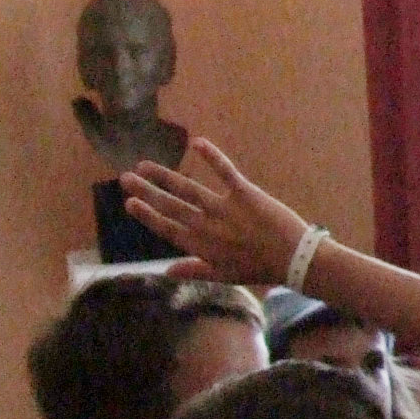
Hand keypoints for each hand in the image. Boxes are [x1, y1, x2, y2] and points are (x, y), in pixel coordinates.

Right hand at [120, 139, 308, 285]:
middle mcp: (207, 226)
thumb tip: (165, 272)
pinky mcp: (245, 193)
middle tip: (126, 178)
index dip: (147, 216)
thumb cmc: (260, 268)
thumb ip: (194, 270)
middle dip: (146, 191)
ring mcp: (224, 208)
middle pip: (170, 206)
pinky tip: (197, 142)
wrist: (294, 258)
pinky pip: (225, 171)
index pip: (167, 228)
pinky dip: (212, 156)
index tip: (129, 203)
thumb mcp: (224, 275)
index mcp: (201, 246)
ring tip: (145, 165)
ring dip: (164, 176)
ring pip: (188, 189)